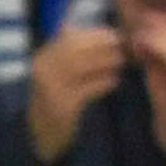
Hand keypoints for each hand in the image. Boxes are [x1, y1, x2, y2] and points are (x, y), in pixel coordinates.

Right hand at [28, 27, 123, 163]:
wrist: (40, 134)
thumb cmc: (56, 97)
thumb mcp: (57, 71)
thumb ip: (72, 51)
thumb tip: (98, 31)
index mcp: (43, 57)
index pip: (69, 36)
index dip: (95, 34)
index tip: (115, 35)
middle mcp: (43, 70)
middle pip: (75, 49)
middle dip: (104, 46)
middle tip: (124, 48)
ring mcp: (51, 88)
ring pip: (82, 66)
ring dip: (107, 62)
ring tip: (122, 63)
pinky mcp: (63, 106)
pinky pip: (88, 89)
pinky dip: (104, 83)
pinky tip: (115, 81)